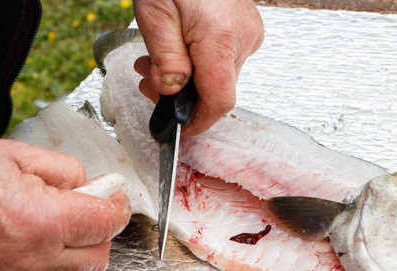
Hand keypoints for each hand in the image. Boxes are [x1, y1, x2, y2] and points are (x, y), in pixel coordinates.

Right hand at [0, 134, 130, 270]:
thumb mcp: (19, 156)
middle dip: (99, 236)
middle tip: (86, 220)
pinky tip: (41, 268)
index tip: (115, 203)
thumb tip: (92, 187)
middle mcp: (32, 261)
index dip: (117, 209)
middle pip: (97, 260)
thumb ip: (67, 171)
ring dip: (77, 264)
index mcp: (44, 220)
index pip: (105, 223)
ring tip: (59, 242)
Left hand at [133, 0, 263, 134]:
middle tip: (148, 83)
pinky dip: (197, 64)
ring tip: (152, 64)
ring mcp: (248, 34)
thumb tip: (172, 93)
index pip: (218, 101)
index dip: (198, 122)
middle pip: (216, 90)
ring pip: (217, 76)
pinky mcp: (245, 29)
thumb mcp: (155, 15)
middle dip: (180, 97)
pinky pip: (222, 60)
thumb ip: (165, 59)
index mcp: (220, 39)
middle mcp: (242, 39)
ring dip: (185, 80)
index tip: (179, 130)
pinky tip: (176, 52)